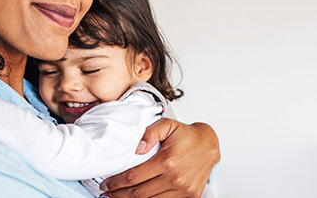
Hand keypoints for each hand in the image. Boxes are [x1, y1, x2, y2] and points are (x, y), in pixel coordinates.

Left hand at [100, 118, 219, 197]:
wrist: (210, 144)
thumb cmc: (187, 135)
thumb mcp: (167, 125)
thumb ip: (150, 132)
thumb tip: (136, 148)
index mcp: (167, 161)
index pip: (134, 177)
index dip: (116, 182)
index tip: (105, 184)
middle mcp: (175, 179)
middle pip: (139, 193)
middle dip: (119, 194)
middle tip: (106, 193)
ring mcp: (183, 190)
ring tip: (117, 197)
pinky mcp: (190, 196)